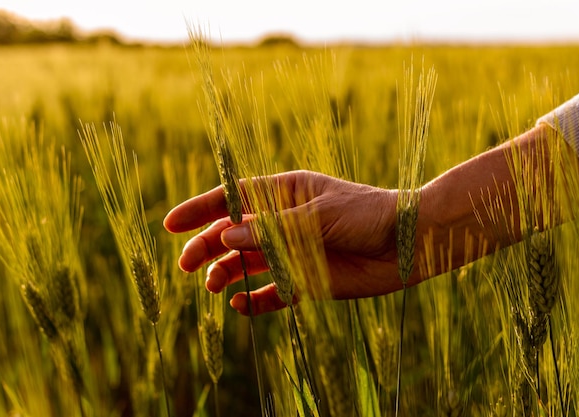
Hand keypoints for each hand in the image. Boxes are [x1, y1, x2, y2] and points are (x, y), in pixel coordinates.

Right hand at [163, 170, 404, 314]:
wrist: (409, 244)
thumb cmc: (368, 214)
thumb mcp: (318, 216)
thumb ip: (273, 229)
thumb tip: (227, 237)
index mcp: (285, 193)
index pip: (233, 199)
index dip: (200, 210)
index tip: (170, 224)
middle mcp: (284, 222)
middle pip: (234, 234)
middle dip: (207, 247)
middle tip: (186, 265)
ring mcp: (294, 252)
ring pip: (248, 263)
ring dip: (227, 273)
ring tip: (213, 285)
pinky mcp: (307, 280)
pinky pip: (272, 292)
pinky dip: (255, 301)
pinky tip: (240, 306)